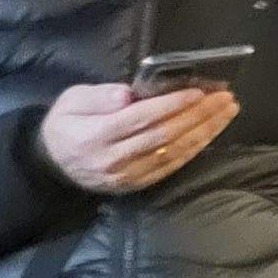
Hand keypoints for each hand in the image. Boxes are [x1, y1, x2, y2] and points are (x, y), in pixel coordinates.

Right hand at [38, 82, 236, 194]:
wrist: (51, 163)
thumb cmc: (65, 124)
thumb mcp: (71, 100)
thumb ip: (99, 96)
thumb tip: (128, 94)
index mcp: (96, 134)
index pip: (142, 119)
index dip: (173, 106)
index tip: (199, 93)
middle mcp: (114, 158)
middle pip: (164, 135)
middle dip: (199, 115)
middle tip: (224, 98)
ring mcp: (127, 175)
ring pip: (173, 152)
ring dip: (205, 131)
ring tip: (226, 112)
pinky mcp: (136, 184)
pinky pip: (170, 167)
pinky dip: (194, 149)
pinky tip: (211, 133)